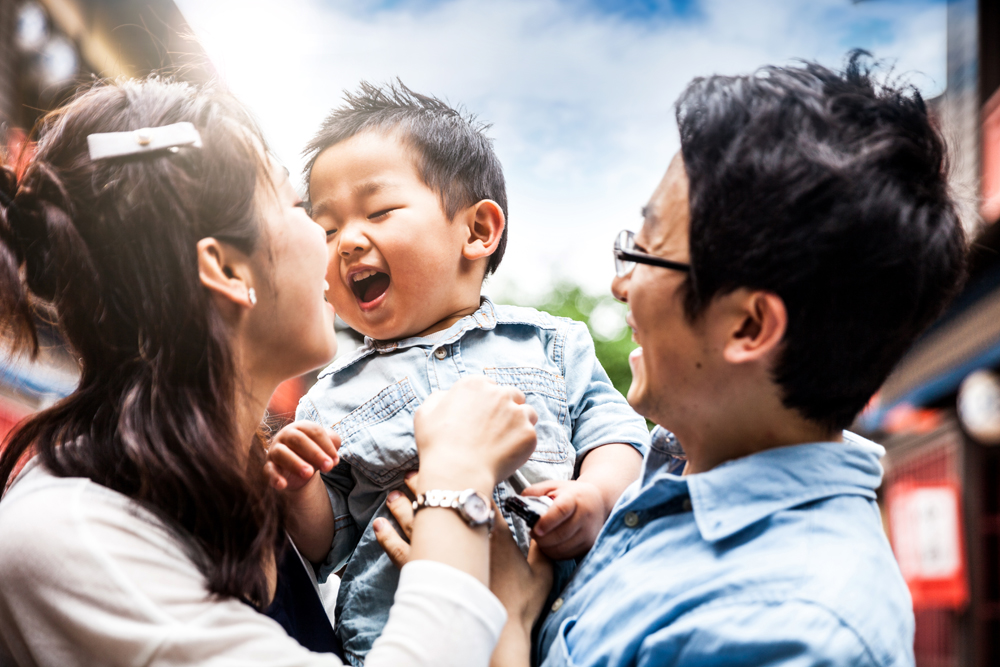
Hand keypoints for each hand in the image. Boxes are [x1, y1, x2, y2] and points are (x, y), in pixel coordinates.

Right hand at [264, 420, 339, 493]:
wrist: (298, 470)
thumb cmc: (313, 453)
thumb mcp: (326, 446)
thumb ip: (333, 444)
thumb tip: (334, 458)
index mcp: (301, 427)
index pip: (314, 431)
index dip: (327, 445)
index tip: (336, 460)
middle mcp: (285, 435)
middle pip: (298, 439)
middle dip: (315, 453)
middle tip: (328, 466)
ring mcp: (275, 450)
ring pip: (281, 453)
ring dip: (296, 463)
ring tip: (309, 474)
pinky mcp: (269, 466)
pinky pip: (269, 470)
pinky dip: (275, 477)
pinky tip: (282, 485)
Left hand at [375, 480, 553, 637]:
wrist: (499, 632)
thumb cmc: (521, 603)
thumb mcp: (542, 570)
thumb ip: (543, 547)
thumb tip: (545, 529)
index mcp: (493, 533)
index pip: (476, 496)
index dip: (464, 478)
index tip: (455, 465)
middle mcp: (464, 537)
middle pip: (441, 503)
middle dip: (426, 485)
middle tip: (413, 472)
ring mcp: (442, 554)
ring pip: (417, 522)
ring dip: (403, 506)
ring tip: (393, 492)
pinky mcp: (425, 572)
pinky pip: (399, 551)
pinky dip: (387, 537)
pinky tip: (378, 525)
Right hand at [414, 377, 537, 493]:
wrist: (456, 472)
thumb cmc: (438, 445)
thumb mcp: (425, 413)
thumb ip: (439, 398)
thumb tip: (448, 396)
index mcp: (474, 384)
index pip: (489, 387)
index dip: (487, 402)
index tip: (483, 416)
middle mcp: (499, 393)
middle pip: (512, 395)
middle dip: (507, 408)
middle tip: (496, 429)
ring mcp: (516, 413)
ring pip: (527, 413)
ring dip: (519, 423)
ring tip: (505, 441)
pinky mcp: (528, 433)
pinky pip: (531, 435)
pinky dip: (522, 444)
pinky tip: (507, 454)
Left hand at [523, 479, 606, 559]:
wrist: (598, 502)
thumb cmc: (571, 494)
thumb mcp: (553, 486)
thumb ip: (534, 492)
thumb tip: (519, 504)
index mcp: (575, 498)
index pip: (561, 510)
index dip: (546, 522)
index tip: (534, 529)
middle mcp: (585, 516)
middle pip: (561, 534)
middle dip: (541, 537)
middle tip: (532, 532)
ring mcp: (589, 533)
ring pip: (562, 548)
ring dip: (546, 546)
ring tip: (541, 537)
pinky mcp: (589, 545)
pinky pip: (567, 555)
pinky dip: (554, 552)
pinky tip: (550, 543)